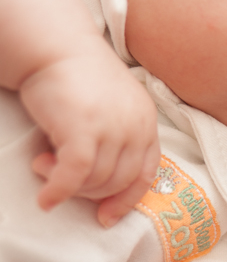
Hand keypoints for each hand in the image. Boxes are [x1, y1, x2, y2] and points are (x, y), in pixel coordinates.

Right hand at [21, 38, 159, 226]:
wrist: (55, 45)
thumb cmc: (79, 77)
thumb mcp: (114, 107)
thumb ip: (120, 136)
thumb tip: (107, 179)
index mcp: (147, 122)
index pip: (147, 174)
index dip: (127, 200)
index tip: (106, 216)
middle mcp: (136, 127)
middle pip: (119, 182)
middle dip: (89, 192)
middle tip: (63, 180)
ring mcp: (112, 128)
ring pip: (97, 181)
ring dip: (68, 186)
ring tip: (45, 166)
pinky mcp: (84, 129)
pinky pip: (75, 175)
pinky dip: (58, 191)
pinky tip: (46, 198)